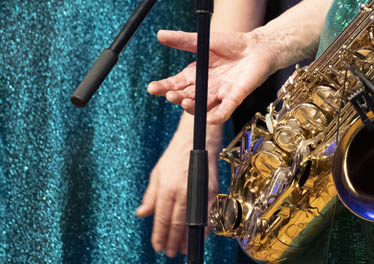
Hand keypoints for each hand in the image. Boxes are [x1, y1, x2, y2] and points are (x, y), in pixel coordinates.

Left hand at [134, 128, 218, 257]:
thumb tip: (142, 214)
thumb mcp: (156, 174)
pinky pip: (207, 214)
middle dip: (172, 241)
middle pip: (177, 224)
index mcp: (167, 188)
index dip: (159, 236)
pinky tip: (197, 235)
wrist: (198, 140)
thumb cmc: (176, 155)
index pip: (162, 219)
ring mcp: (199, 191)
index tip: (157, 247)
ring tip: (181, 249)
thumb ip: (150, 197)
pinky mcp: (212, 191)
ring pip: (193, 222)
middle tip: (169, 253)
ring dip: (187, 238)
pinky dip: (202, 228)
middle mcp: (184, 191)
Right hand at [148, 29, 276, 123]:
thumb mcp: (204, 41)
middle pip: (185, 98)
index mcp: (195, 75)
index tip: (152, 88)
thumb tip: (160, 34)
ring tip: (183, 101)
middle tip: (170, 94)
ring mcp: (219, 93)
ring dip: (191, 107)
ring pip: (201, 107)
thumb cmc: (231, 44)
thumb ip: (183, 40)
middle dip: (176, 98)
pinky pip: (224, 111)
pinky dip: (217, 116)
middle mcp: (204, 87)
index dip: (162, 88)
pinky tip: (209, 118)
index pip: (174, 85)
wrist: (258, 46)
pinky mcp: (235, 96)